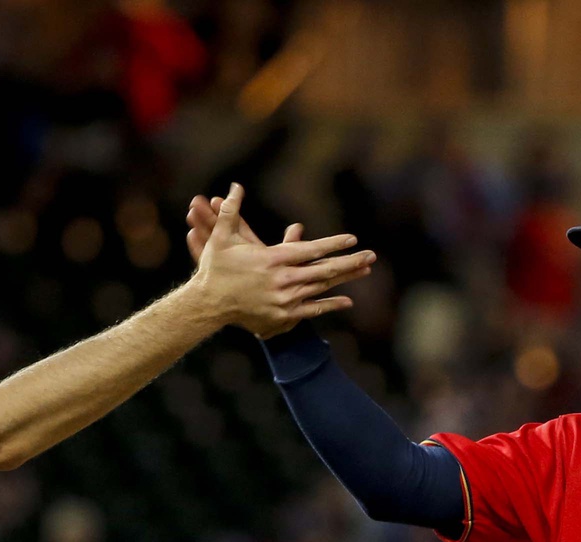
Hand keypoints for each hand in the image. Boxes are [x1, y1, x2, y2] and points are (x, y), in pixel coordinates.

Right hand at [183, 184, 373, 337]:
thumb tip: (236, 186)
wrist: (208, 304)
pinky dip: (331, 305)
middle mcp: (283, 280)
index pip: (311, 250)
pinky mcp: (282, 316)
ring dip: (345, 280)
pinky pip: (312, 310)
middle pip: (324, 270)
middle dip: (350, 262)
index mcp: (273, 259)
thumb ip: (232, 211)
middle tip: (372, 255)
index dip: (333, 244)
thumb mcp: (222, 237)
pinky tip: (348, 301)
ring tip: (365, 271)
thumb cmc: (216, 269)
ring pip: (322, 289)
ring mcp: (284, 300)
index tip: (352, 239)